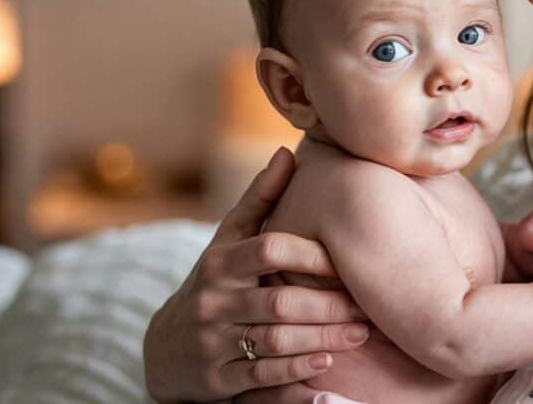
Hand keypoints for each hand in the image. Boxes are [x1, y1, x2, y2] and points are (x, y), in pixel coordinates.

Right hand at [143, 148, 369, 402]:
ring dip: (323, 339)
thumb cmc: (214, 282)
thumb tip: (287, 152)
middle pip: (281, 301)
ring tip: (360, 333)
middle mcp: (213, 301)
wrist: (165, 348)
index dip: (312, 253)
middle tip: (368, 306)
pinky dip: (298, 373)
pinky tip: (328, 363)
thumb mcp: (226, 240)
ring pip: (276, 341)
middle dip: (330, 305)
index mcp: (219, 262)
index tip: (348, 258)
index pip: (269, 249)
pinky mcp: (216, 381)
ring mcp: (212, 343)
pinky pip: (263, 379)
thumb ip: (258, 200)